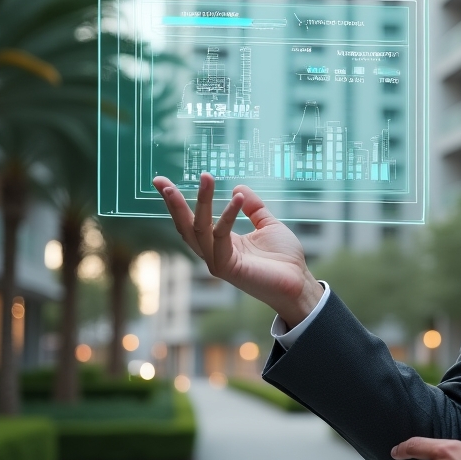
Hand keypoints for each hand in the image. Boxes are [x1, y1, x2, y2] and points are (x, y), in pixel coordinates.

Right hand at [153, 172, 322, 327]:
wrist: (299, 282)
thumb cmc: (285, 259)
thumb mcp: (268, 225)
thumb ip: (253, 208)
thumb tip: (238, 187)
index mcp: (220, 242)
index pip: (192, 221)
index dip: (177, 203)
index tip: (162, 182)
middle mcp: (214, 252)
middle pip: (186, 226)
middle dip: (173, 203)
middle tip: (161, 181)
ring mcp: (217, 261)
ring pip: (199, 229)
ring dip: (201, 201)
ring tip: (206, 178)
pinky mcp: (226, 268)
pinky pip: (221, 237)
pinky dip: (228, 216)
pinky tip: (237, 198)